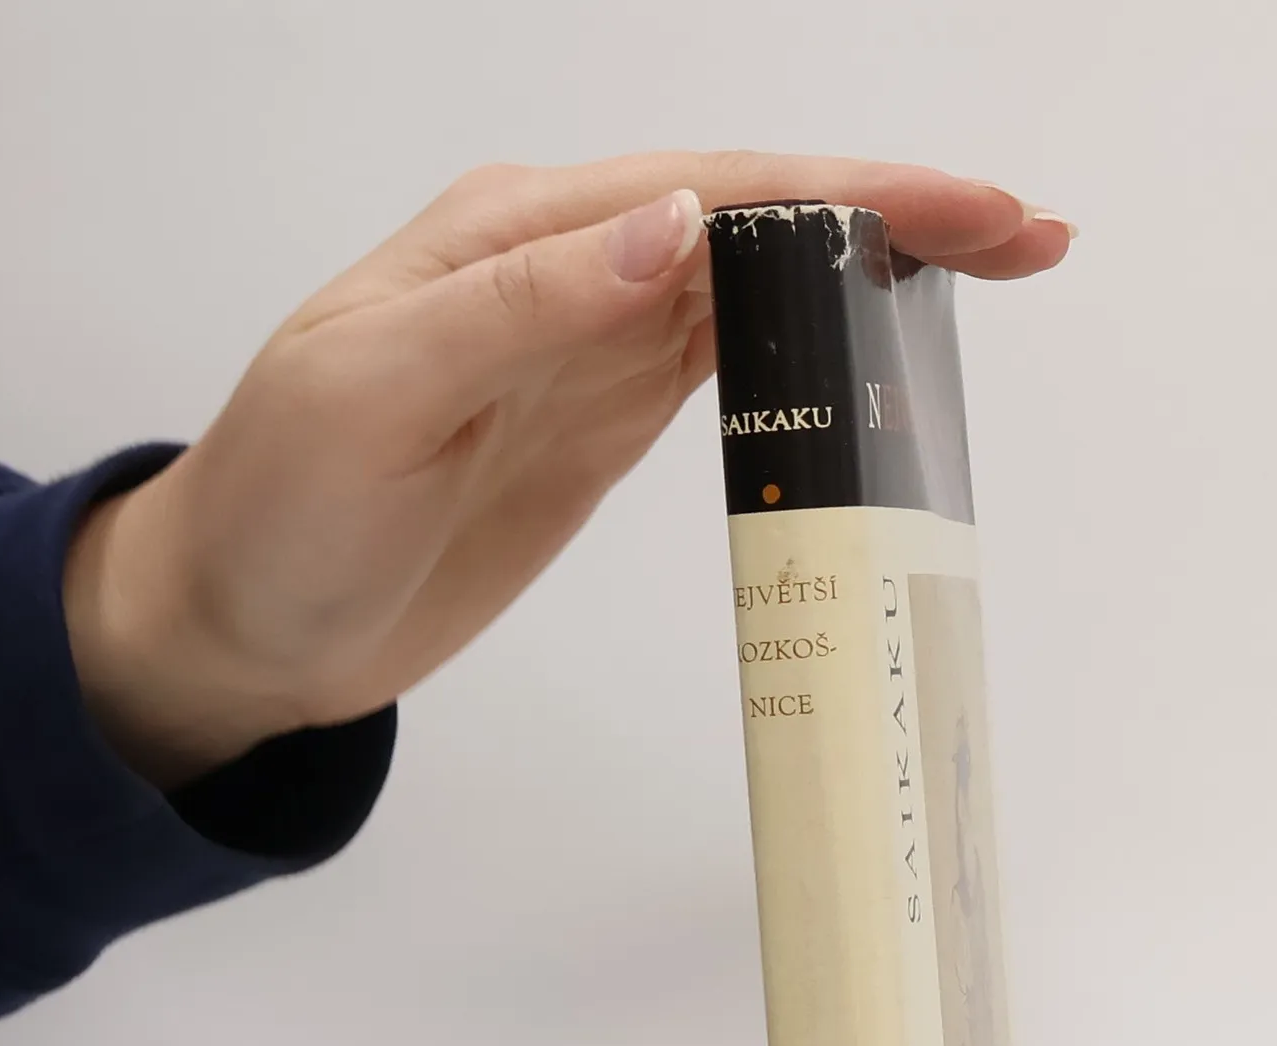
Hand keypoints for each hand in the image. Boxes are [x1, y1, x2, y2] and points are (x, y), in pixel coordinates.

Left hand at [63, 151, 1072, 786]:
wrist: (245, 624)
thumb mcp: (377, 393)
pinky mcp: (601, 424)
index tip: (975, 215)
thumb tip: (675, 228)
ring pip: (757, 288)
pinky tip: (872, 355)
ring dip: (868, 280)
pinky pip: (727, 372)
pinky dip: (811, 355)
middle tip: (1031, 242)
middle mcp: (566, 270)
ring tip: (983, 281)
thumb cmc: (283, 508)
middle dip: (896, 221)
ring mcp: (590, 349)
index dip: (854, 195)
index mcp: (517, 234)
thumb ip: (523, 307)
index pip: (716, 190)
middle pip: (762, 222)